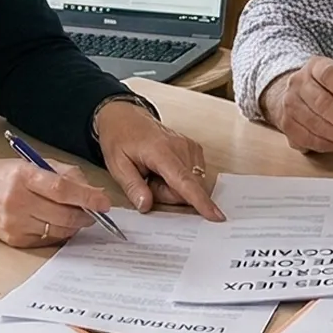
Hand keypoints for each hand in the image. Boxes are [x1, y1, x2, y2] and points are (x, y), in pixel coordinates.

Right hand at [0, 156, 113, 249]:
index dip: (87, 197)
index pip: (62, 190)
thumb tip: (94, 192)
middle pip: (63, 214)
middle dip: (85, 214)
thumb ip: (66, 175)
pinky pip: (48, 240)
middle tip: (94, 210)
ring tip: (77, 215)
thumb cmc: (6, 175)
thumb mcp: (34, 163)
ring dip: (75, 224)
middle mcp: (17, 201)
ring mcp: (15, 224)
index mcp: (23, 176)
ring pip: (59, 230)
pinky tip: (58, 222)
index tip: (103, 202)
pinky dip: (60, 232)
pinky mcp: (15, 240)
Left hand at [91, 99, 223, 218]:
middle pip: (187, 189)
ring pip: (192, 185)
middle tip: (148, 180)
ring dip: (173, 187)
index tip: (215, 215)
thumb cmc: (120, 138)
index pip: (184, 181)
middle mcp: (180, 147)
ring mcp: (190, 147)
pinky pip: (194, 177)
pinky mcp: (194, 149)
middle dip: (168, 194)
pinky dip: (179, 179)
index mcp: (160, 151)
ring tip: (155, 173)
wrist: (125, 117)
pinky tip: (165, 170)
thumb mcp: (117, 165)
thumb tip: (146, 205)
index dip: (200, 201)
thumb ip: (133, 187)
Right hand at [259, 56, 332, 152]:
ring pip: (314, 124)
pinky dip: (327, 145)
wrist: (301, 96)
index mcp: (317, 66)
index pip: (328, 75)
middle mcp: (299, 82)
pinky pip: (307, 139)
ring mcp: (289, 103)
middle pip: (321, 103)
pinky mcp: (285, 124)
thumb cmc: (331, 90)